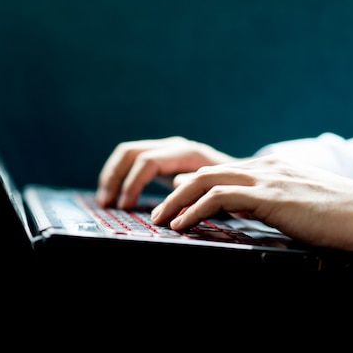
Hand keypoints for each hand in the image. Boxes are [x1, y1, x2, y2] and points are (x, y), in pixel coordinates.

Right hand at [96, 136, 237, 208]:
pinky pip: (132, 161)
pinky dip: (120, 176)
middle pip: (130, 153)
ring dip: (112, 176)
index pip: (147, 161)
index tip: (125, 207)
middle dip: (115, 178)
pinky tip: (116, 196)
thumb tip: (170, 194)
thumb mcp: (217, 194)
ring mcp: (167, 149)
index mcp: (187, 153)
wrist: (246, 180)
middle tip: (107, 204)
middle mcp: (174, 146)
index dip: (132, 184)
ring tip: (105, 201)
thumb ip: (195, 192)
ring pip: (126, 154)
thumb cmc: (234, 191)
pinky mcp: (162, 158)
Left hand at [150, 155, 352, 251]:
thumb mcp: (294, 203)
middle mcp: (264, 167)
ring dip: (176, 203)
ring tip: (160, 221)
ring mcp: (266, 178)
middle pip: (205, 172)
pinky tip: (181, 224)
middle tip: (157, 213)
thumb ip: (265, 201)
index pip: (221, 171)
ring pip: (206, 181)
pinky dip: (194, 210)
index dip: (192, 186)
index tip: (174, 201)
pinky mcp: (269, 194)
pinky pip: (219, 197)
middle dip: (175, 194)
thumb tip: (236, 208)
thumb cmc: (336, 215)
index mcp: (270, 168)